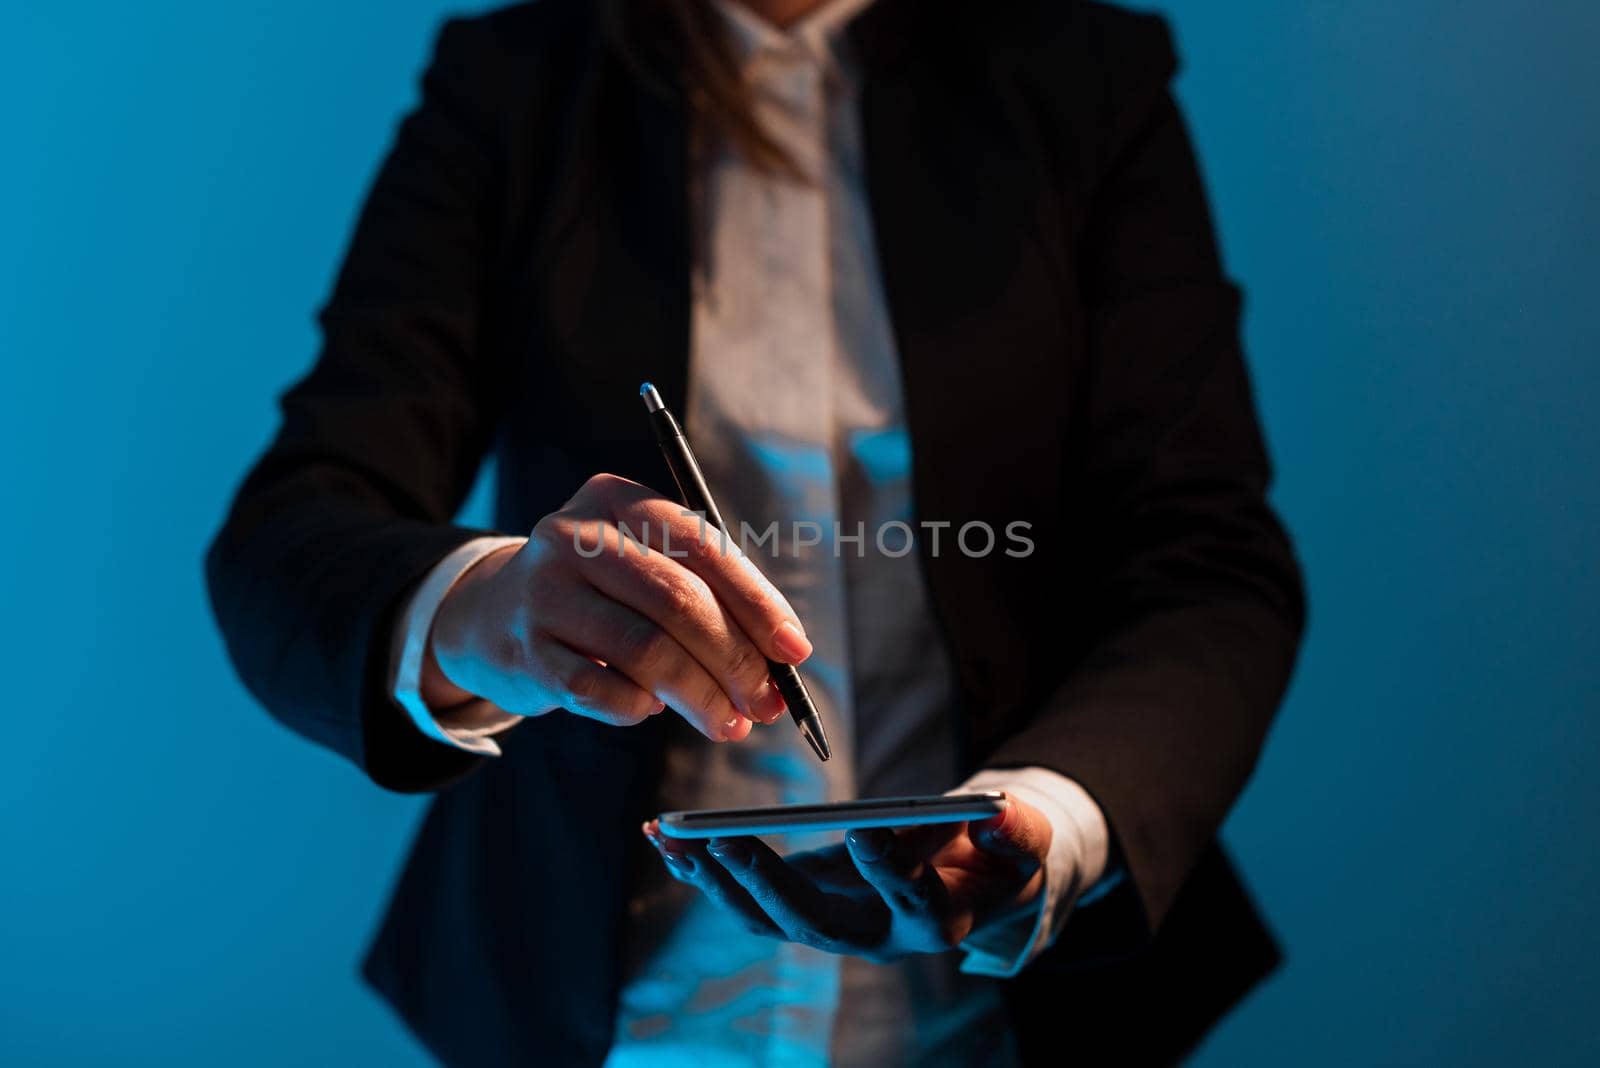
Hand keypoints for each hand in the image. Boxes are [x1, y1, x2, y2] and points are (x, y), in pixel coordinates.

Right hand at [423, 473, 812, 740]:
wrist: (493, 614)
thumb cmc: (600, 591)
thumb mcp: (645, 566)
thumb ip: (709, 597)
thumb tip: (782, 660)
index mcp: (616, 499)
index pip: (703, 545)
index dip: (757, 602)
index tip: (794, 651)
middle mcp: (574, 535)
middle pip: (677, 600)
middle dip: (735, 660)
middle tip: (766, 703)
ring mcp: (543, 592)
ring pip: (644, 650)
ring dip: (700, 696)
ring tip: (728, 722)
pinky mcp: (526, 651)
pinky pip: (600, 690)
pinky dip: (640, 707)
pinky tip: (653, 708)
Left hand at [642, 794, 1052, 961]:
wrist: (973, 881)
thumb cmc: (1000, 857)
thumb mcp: (1024, 843)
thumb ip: (1018, 832)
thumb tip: (1002, 813)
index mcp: (935, 919)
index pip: (909, 899)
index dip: (889, 869)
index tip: (864, 830)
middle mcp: (876, 934)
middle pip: (814, 923)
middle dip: (765, 883)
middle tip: (725, 839)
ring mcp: (834, 923)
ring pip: (765, 917)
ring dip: (714, 879)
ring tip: (672, 836)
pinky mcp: (804, 904)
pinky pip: (747, 897)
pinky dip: (705, 867)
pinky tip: (668, 836)